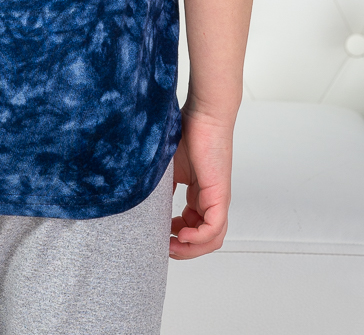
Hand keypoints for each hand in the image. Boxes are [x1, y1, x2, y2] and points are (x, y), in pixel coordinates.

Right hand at [169, 109, 232, 258]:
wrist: (204, 114)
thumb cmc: (188, 131)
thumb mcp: (168, 165)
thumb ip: (161, 185)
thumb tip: (143, 202)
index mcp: (200, 193)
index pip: (195, 226)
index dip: (178, 237)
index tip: (161, 236)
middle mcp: (211, 199)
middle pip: (206, 239)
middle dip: (184, 249)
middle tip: (165, 248)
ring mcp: (217, 198)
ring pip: (212, 238)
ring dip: (191, 248)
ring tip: (172, 245)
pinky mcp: (219, 194)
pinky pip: (214, 228)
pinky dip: (198, 238)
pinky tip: (181, 234)